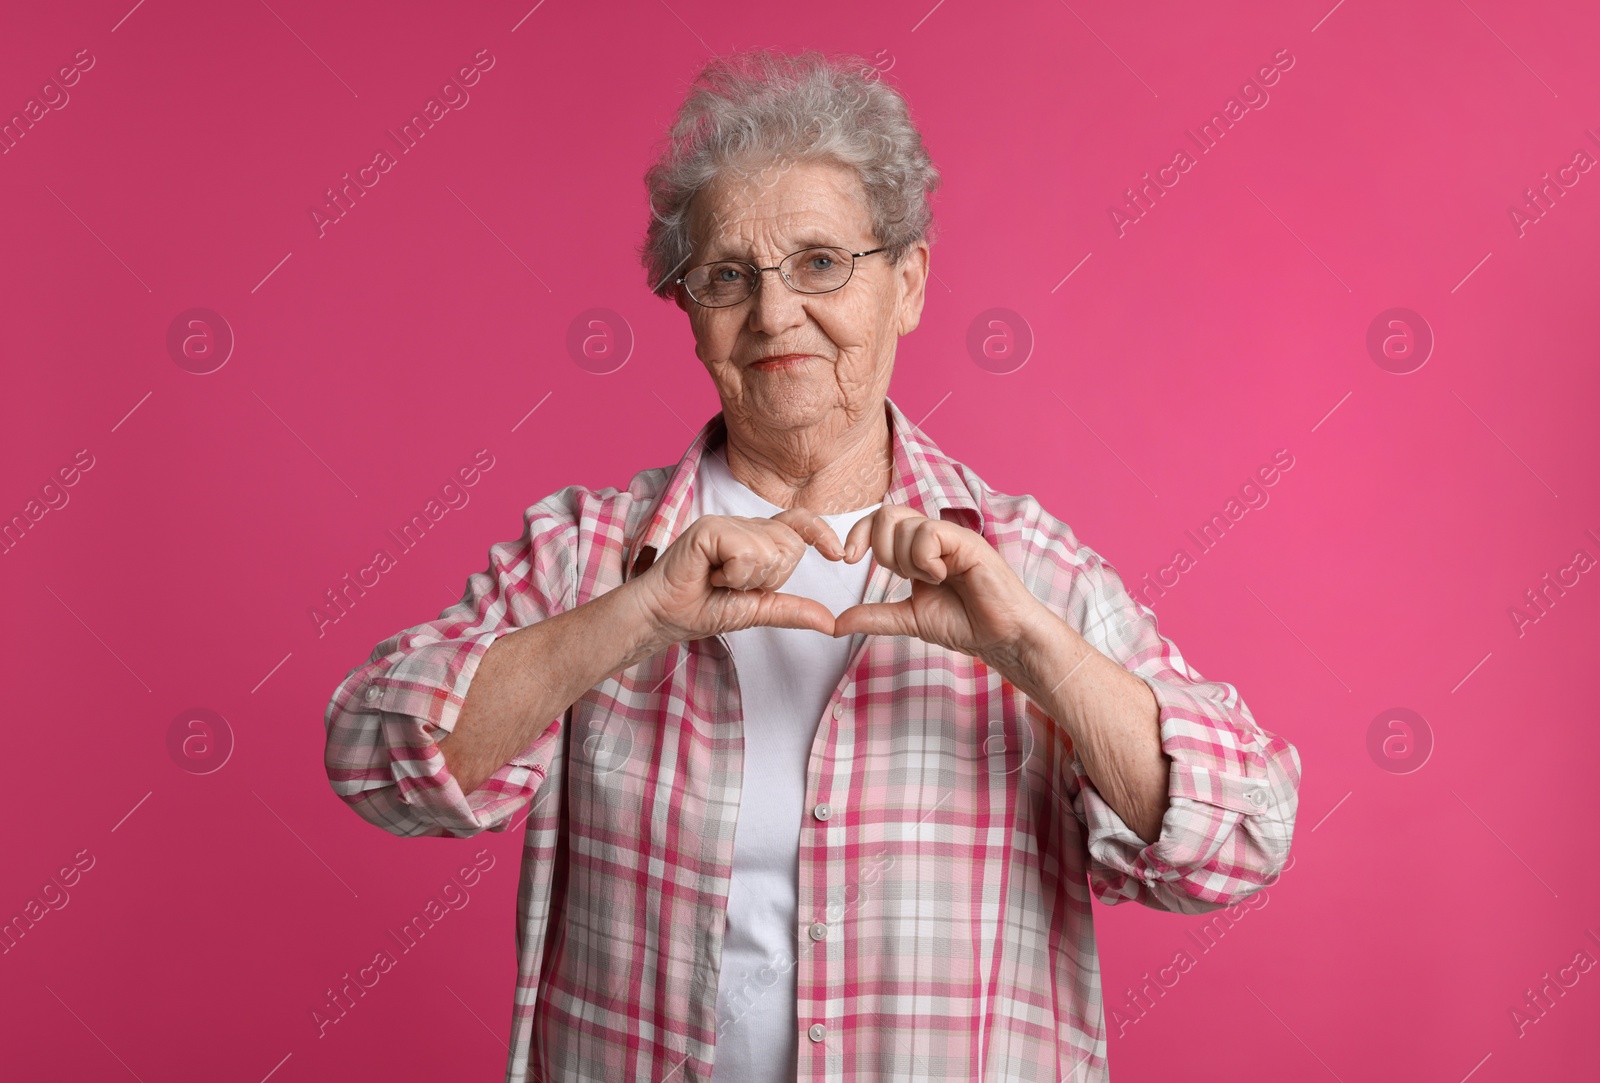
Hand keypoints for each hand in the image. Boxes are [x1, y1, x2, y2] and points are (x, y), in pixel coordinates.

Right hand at [628, 508, 845, 646]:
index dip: (821, 533)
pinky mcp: (709, 528)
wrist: (664, 616)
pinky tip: (711, 575)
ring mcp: (726, 523)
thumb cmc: (701, 609)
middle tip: (737, 585)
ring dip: (748, 578)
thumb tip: (832, 623)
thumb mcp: (757, 610)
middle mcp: (745, 525)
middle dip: (771, 577)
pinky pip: (746, 551)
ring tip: (720, 580)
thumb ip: (792, 610)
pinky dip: (733, 574)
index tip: (839, 555)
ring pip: (770, 549)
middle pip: (791, 545)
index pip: (800, 523)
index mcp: (757, 538)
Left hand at [832, 503, 1043, 670]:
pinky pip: (928, 534)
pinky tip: (942, 575)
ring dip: (908, 561)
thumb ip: (874, 616)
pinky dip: (925, 559)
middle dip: (882, 550)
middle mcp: (933, 537)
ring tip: (932, 580)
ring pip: (905, 525)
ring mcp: (951, 536)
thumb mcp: (908, 619)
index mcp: (918, 549)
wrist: (1000, 638)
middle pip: (886, 514)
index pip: (879, 522)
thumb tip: (836, 624)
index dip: (858, 534)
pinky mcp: (967, 541)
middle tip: (903, 577)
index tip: (847, 558)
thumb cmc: (965, 625)